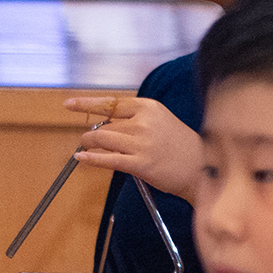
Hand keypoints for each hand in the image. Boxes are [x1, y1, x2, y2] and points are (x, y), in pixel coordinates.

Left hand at [67, 96, 203, 201]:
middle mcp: (144, 123)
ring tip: (86, 147)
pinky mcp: (140, 164)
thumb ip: (135, 120)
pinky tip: (82, 158)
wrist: (202, 168)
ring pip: (102, 139)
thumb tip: (103, 125)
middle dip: (93, 134)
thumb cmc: (181, 147)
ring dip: (89, 144)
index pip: (111, 104)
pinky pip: (107, 159)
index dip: (87, 104)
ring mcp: (142, 143)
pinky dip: (90, 158)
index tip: (69, 105)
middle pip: (105, 126)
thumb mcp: (161, 122)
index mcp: (149, 108)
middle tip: (89, 140)